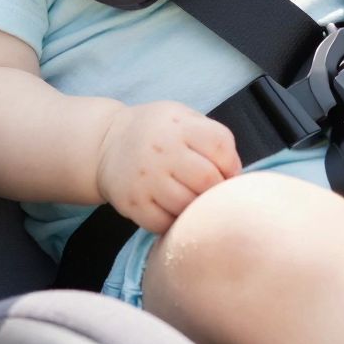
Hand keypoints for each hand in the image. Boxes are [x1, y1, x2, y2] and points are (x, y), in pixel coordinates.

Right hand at [96, 101, 240, 233]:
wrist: (106, 142)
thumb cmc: (157, 132)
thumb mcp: (182, 118)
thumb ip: (211, 138)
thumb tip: (237, 175)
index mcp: (178, 125)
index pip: (220, 146)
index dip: (232, 164)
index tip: (228, 173)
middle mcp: (161, 150)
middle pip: (208, 180)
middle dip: (218, 191)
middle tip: (212, 193)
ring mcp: (145, 179)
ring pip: (188, 206)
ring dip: (197, 209)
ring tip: (193, 201)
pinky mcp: (133, 204)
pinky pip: (166, 224)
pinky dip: (176, 223)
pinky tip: (173, 210)